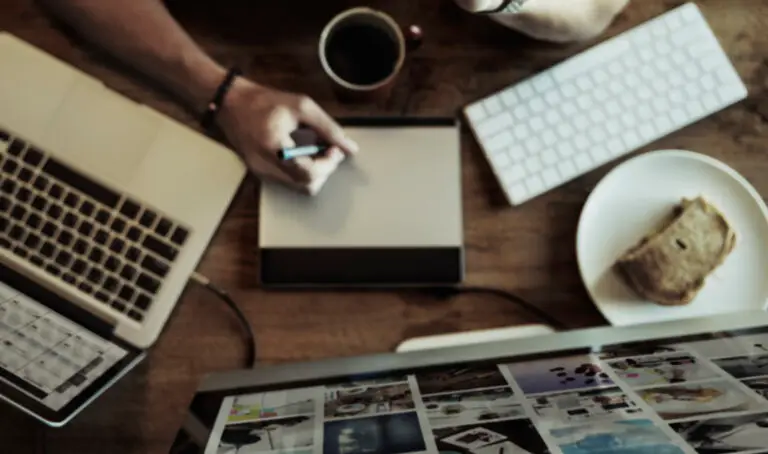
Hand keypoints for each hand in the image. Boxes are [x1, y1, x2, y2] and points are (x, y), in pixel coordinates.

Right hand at [217, 78, 358, 194]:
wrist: (231, 104)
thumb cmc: (264, 101)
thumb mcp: (301, 106)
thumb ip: (328, 128)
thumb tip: (350, 148)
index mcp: (274, 148)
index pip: (309, 173)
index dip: (328, 164)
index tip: (335, 149)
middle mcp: (265, 167)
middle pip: (307, 186)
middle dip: (324, 170)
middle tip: (329, 150)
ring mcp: (262, 173)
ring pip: (299, 187)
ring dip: (315, 171)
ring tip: (316, 150)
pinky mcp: (261, 174)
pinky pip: (289, 181)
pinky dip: (302, 170)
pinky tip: (302, 152)